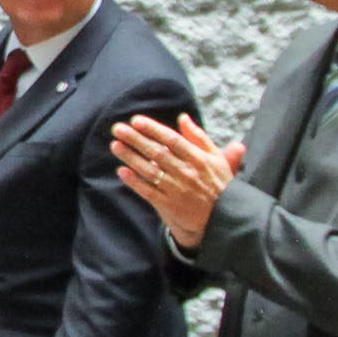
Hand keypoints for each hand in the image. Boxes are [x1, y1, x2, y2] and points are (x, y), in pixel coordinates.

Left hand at [110, 112, 243, 247]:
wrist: (222, 218)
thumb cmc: (218, 184)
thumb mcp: (216, 158)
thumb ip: (198, 137)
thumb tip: (183, 117)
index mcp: (198, 159)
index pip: (172, 140)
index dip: (153, 129)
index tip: (136, 121)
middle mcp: (186, 173)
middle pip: (157, 153)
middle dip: (136, 139)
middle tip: (118, 129)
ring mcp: (176, 189)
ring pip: (150, 171)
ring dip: (131, 157)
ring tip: (115, 145)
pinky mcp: (168, 205)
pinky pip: (148, 191)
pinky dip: (134, 182)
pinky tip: (122, 171)